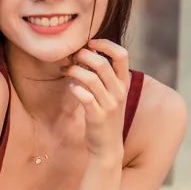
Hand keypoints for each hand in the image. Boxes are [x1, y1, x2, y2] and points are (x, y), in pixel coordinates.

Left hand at [65, 39, 129, 158]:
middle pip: (102, 63)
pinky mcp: (97, 116)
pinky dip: (74, 88)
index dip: (106, 44)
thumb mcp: (112, 95)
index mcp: (124, 84)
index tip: (90, 43)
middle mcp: (119, 92)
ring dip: (74, 70)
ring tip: (66, 70)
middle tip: (72, 57)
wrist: (107, 147)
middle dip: (84, 55)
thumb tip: (88, 52)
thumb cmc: (106, 117)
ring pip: (90, 78)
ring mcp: (109, 104)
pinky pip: (84, 96)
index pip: (122, 55)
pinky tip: (70, 87)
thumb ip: (104, 76)